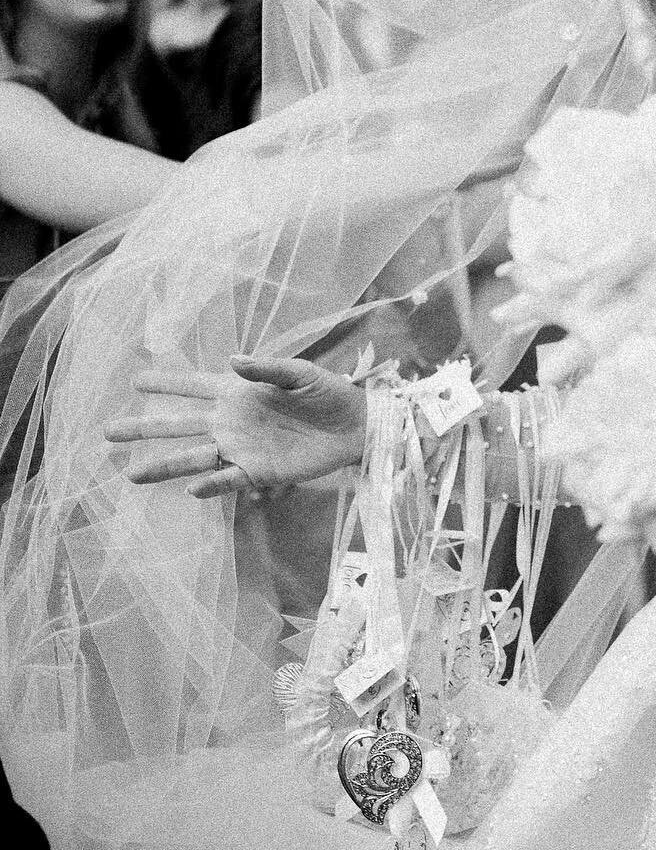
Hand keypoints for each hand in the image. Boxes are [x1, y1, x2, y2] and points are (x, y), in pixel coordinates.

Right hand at [106, 356, 367, 497]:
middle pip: (180, 425)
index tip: (135, 381)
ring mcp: (242, 448)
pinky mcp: (259, 472)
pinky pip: (228, 480)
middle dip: (144, 428)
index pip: (193, 386)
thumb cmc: (327, 393)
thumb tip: (232, 360)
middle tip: (107, 433)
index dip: (166, 383)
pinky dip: (211, 485)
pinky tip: (190, 489)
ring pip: (194, 458)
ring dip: (165, 465)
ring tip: (130, 474)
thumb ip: (266, 368)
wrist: (354, 426)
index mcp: (238, 393)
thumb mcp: (299, 373)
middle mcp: (231, 421)